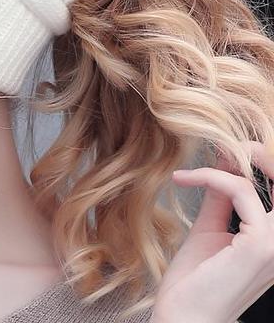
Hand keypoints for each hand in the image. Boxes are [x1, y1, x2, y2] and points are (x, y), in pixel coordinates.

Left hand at [152, 140, 273, 322]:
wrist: (184, 315)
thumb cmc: (196, 278)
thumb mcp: (211, 226)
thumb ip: (222, 195)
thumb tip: (225, 157)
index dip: (259, 159)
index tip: (222, 148)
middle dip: (257, 152)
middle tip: (223, 144)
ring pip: (266, 179)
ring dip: (232, 160)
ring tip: (201, 160)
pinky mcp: (262, 246)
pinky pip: (241, 191)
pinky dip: (210, 177)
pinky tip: (184, 179)